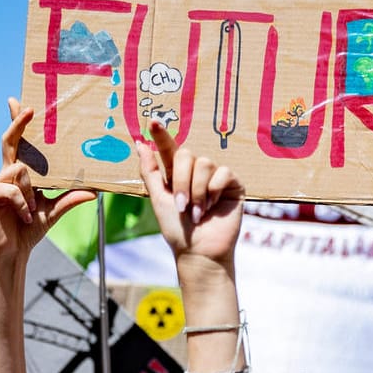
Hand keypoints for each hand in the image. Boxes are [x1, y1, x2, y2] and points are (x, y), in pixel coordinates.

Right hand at [0, 99, 95, 265]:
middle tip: (29, 108)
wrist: (10, 253)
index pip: (19, 143)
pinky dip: (24, 205)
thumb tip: (94, 192)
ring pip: (20, 169)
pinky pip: (13, 190)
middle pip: (10, 141)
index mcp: (20, 174)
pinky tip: (26, 217)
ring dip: (30, 189)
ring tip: (33, 210)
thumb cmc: (27, 231)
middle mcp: (6, 174)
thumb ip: (70, 199)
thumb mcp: (53, 212)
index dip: (17, 122)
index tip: (20, 102)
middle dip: (18, 123)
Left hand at [137, 120, 242, 263]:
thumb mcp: (158, 199)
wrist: (199, 251)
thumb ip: (150, 172)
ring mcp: (215, 176)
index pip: (169, 149)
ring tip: (197, 212)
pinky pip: (223, 172)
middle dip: (181, 181)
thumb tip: (140, 144)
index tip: (152, 121)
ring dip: (197, 191)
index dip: (161, 135)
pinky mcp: (233, 183)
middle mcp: (196, 172)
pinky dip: (214, 191)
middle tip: (181, 205)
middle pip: (186, 154)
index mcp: (176, 174)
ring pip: (204, 163)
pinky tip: (213, 208)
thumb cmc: (177, 230)